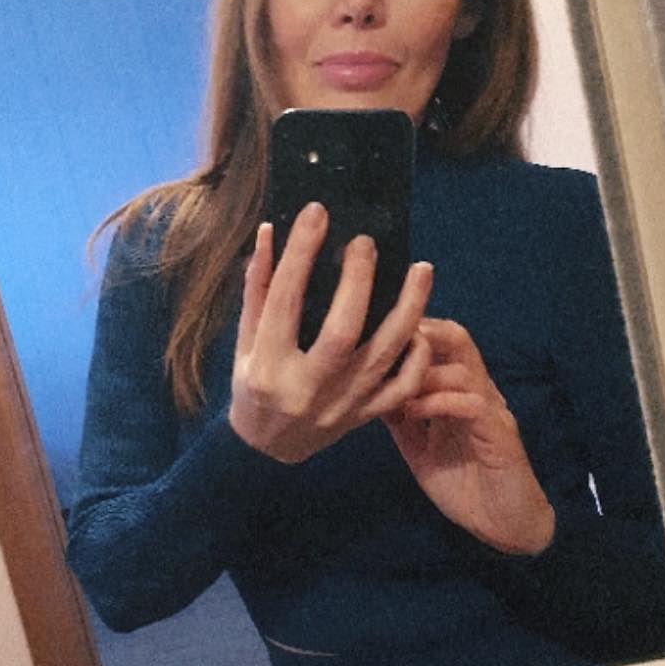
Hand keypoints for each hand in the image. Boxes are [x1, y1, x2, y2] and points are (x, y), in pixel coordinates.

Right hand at [229, 201, 433, 463]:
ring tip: (421, 268)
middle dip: (359, 280)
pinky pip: (401, 388)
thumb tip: (269, 232)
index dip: (301, 254)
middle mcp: (307, 388)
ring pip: (384, 355)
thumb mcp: (243, 342)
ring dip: (408, 308)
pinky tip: (421, 325)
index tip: (317, 213)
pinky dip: (416, 357)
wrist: (266, 452)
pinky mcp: (364, 417)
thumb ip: (258, 289)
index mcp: (268, 366)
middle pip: (342, 330)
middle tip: (366, 242)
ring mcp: (341, 405)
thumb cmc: (252, 386)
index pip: (286, 302)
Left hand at [384, 318, 555, 554]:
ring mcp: (491, 410)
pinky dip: (440, 402)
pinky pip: (472, 404)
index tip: (378, 330)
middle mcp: (478, 392)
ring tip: (395, 387)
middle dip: (425, 332)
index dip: (415, 330)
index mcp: (459, 393)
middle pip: (459, 340)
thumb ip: (400, 420)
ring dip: (424, 374)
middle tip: (390, 339)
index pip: (443, 344)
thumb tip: (369, 391)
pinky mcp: (500, 433)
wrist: (503, 525)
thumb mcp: (419, 449)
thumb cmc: (464, 486)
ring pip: (462, 369)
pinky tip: (413, 412)